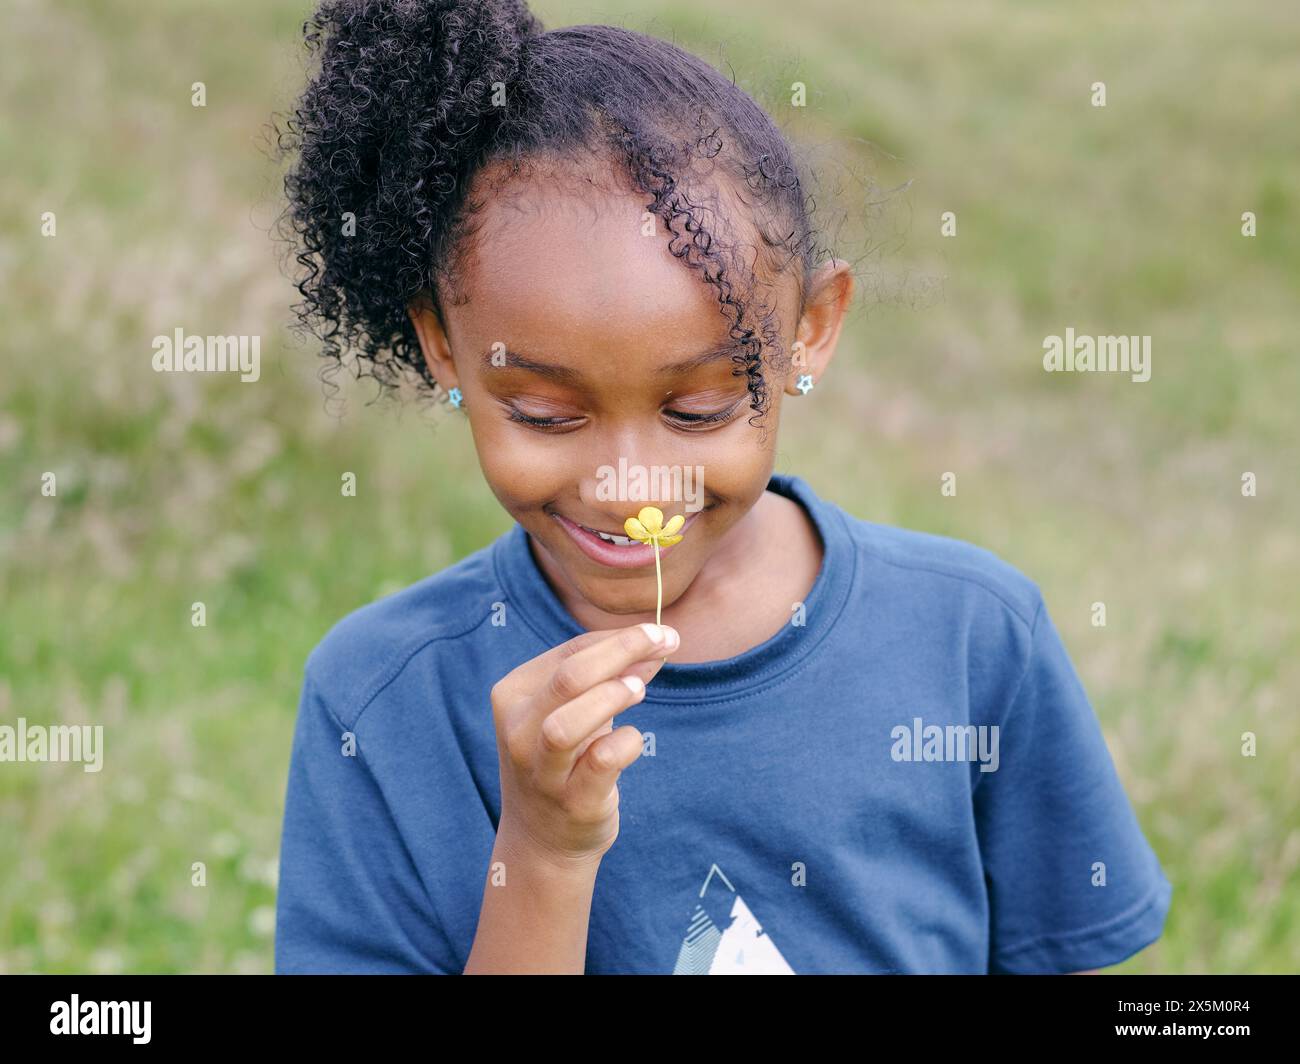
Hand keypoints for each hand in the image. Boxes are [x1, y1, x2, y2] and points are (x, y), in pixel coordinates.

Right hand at [490, 622, 679, 866]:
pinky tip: (633, 740)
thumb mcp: (576, 712)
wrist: (541, 841)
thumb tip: (660, 643)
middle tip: (666, 643)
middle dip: (623, 651)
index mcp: (514, 695)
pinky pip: (601, 763)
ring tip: (640, 689)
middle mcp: (518, 731)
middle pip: (568, 677)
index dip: (621, 638)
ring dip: (611, 698)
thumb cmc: (564, 760)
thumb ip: (611, 677)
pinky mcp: (571, 802)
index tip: (663, 635)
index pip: (570, 652)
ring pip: (567, 725)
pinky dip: (627, 743)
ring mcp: (541, 771)